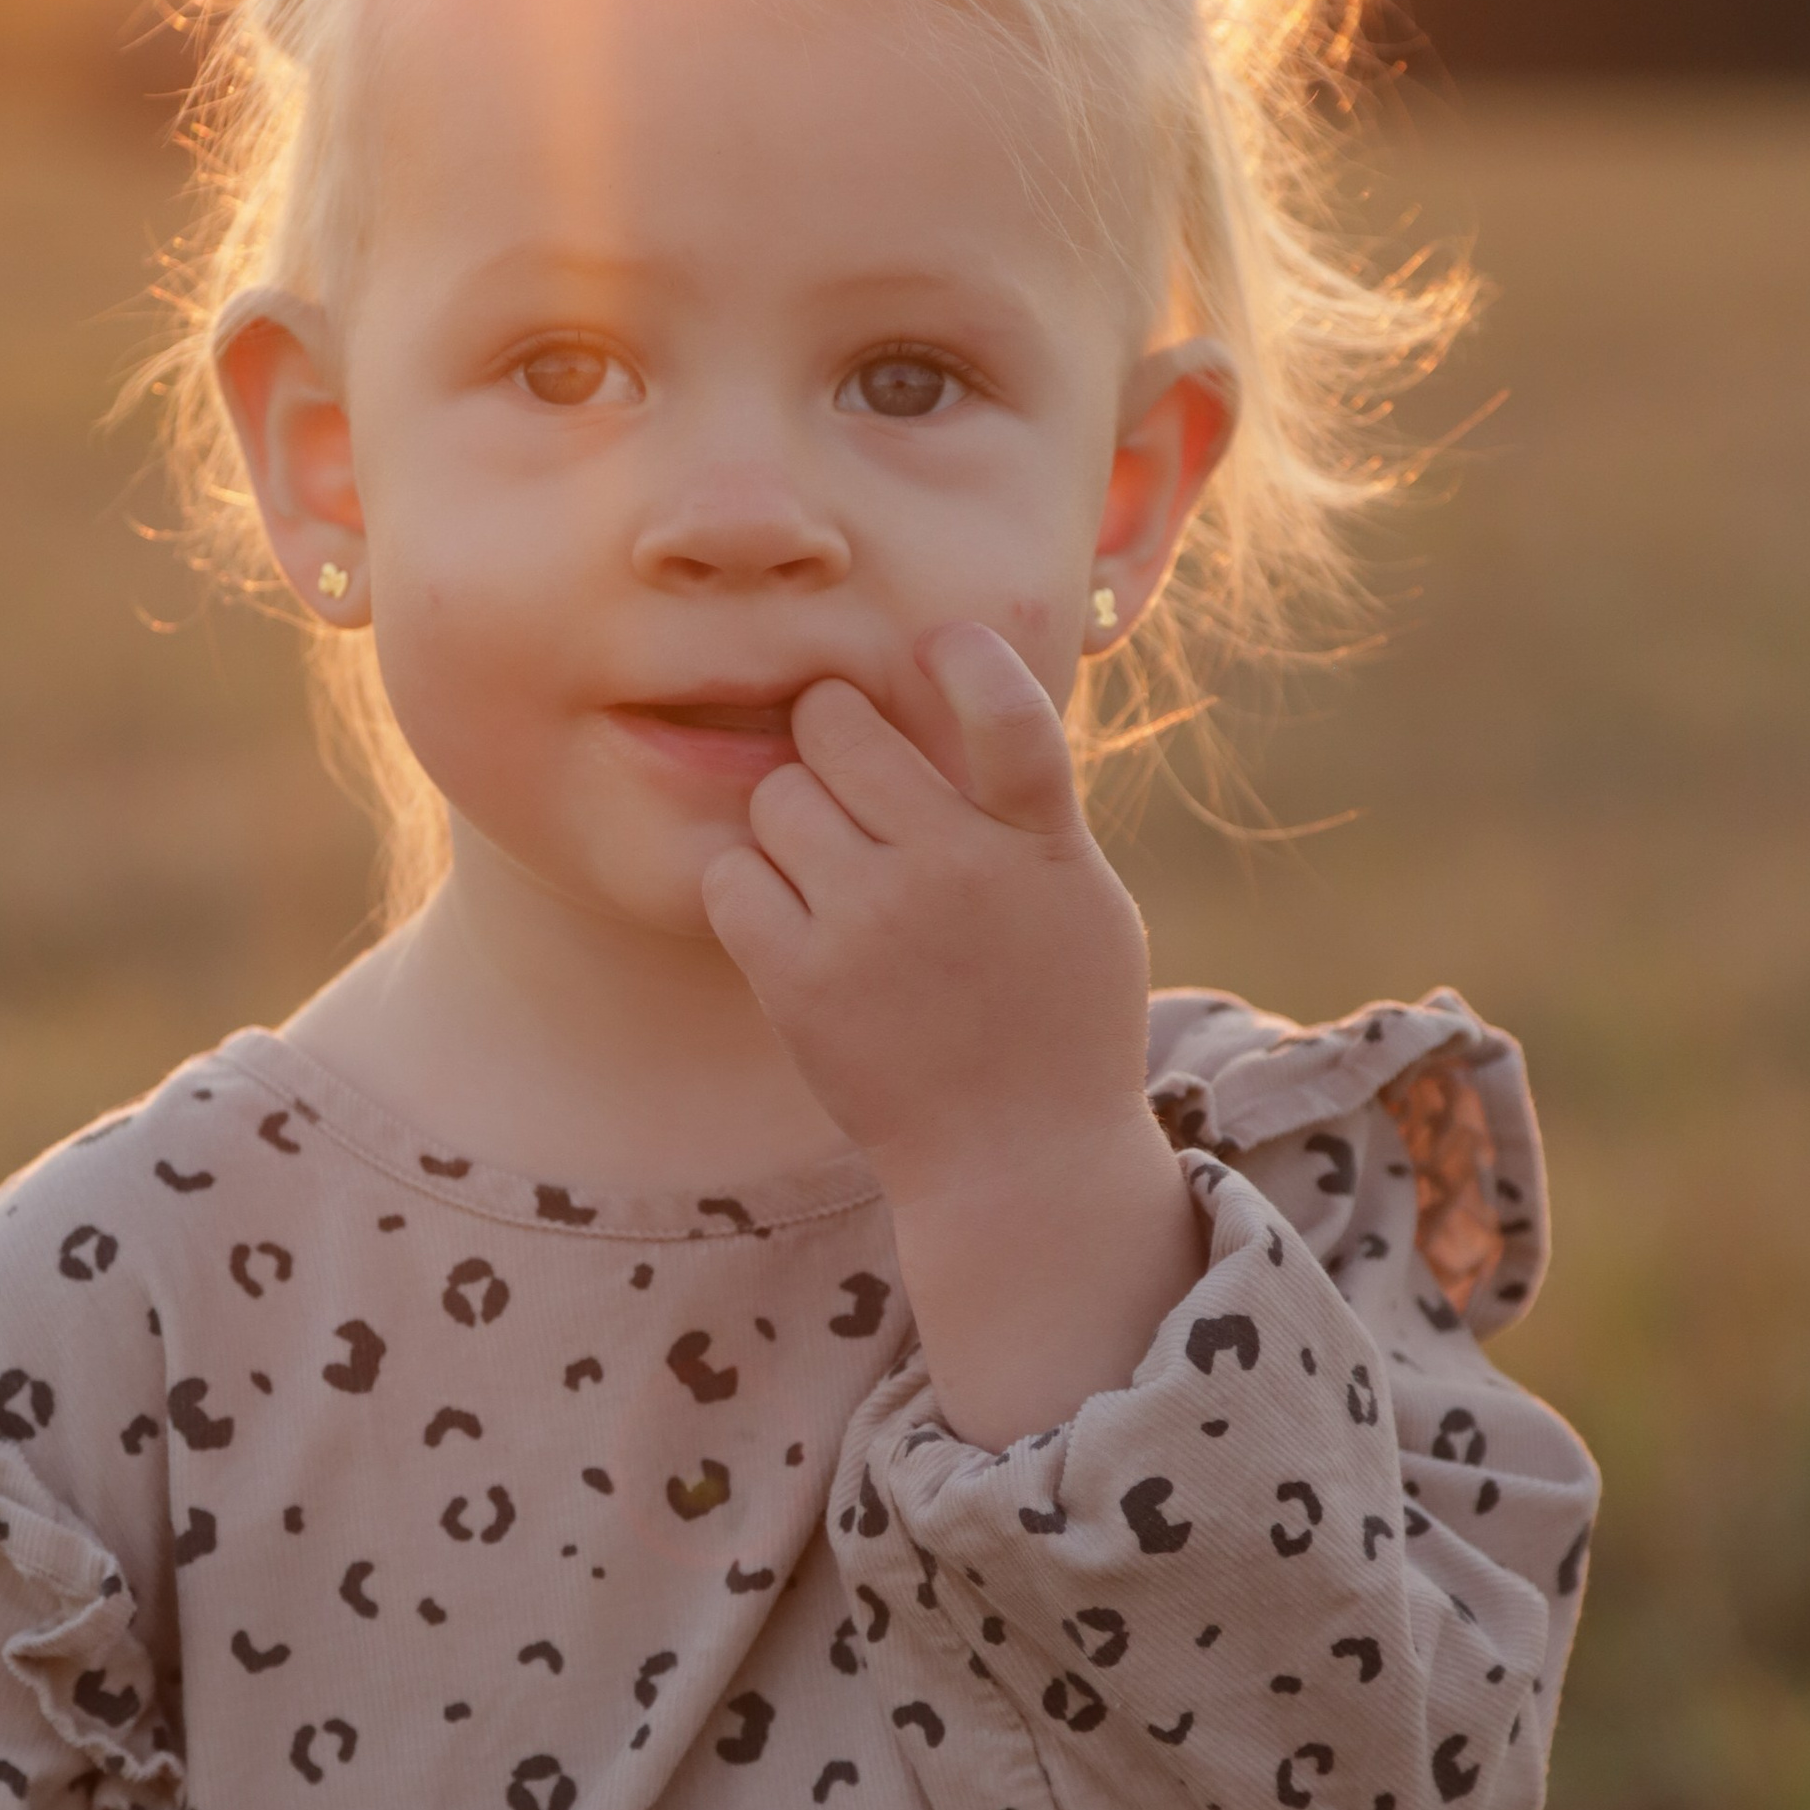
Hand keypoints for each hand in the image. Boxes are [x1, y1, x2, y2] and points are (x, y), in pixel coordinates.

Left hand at [703, 623, 1199, 1445]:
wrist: (1019, 1162)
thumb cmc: (1057, 1020)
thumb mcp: (1080, 898)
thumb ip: (1025, 807)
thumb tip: (956, 694)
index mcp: (1038, 843)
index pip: (1005, 709)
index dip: (962, 656)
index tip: (935, 647)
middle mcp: (954, 869)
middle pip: (838, 725)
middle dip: (832, 733)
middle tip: (844, 768)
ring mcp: (873, 924)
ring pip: (776, 795)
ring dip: (790, 814)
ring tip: (825, 862)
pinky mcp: (802, 981)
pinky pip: (730, 875)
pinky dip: (747, 883)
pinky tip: (785, 914)